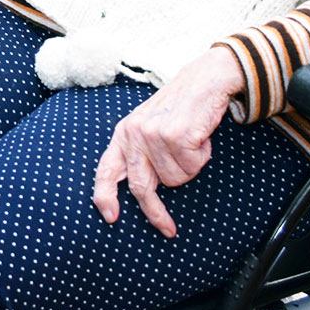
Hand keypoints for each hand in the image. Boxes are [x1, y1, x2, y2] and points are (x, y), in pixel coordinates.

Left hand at [92, 48, 245, 237]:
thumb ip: (141, 154)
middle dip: (155, 212)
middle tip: (168, 228)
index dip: (105, 195)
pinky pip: (192, 166)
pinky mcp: (175, 135)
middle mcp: (133, 134)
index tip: (110, 217)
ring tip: (191, 144)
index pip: (106, 168)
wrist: (204, 80)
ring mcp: (153, 134)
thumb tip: (139, 190)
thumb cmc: (180, 109)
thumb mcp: (149, 127)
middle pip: (141, 186)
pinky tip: (200, 137)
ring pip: (175, 179)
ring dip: (189, 167)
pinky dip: (202, 156)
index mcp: (124, 133)